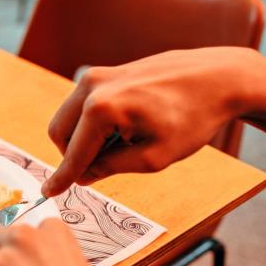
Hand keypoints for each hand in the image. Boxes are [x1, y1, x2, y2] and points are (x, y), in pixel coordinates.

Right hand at [41, 47, 260, 196]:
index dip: (63, 177)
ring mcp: (95, 75)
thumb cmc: (192, 117)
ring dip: (84, 138)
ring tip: (125, 142)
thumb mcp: (155, 157)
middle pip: (59, 133)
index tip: (48, 193)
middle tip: (108, 166)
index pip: (74, 153)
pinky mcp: (103, 72)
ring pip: (68, 119)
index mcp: (102, 109)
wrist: (217, 77)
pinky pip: (82, 106)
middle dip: (74, 155)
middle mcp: (91, 87)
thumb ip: (112, 167)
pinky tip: (127, 127)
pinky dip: (93, 124)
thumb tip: (83, 174)